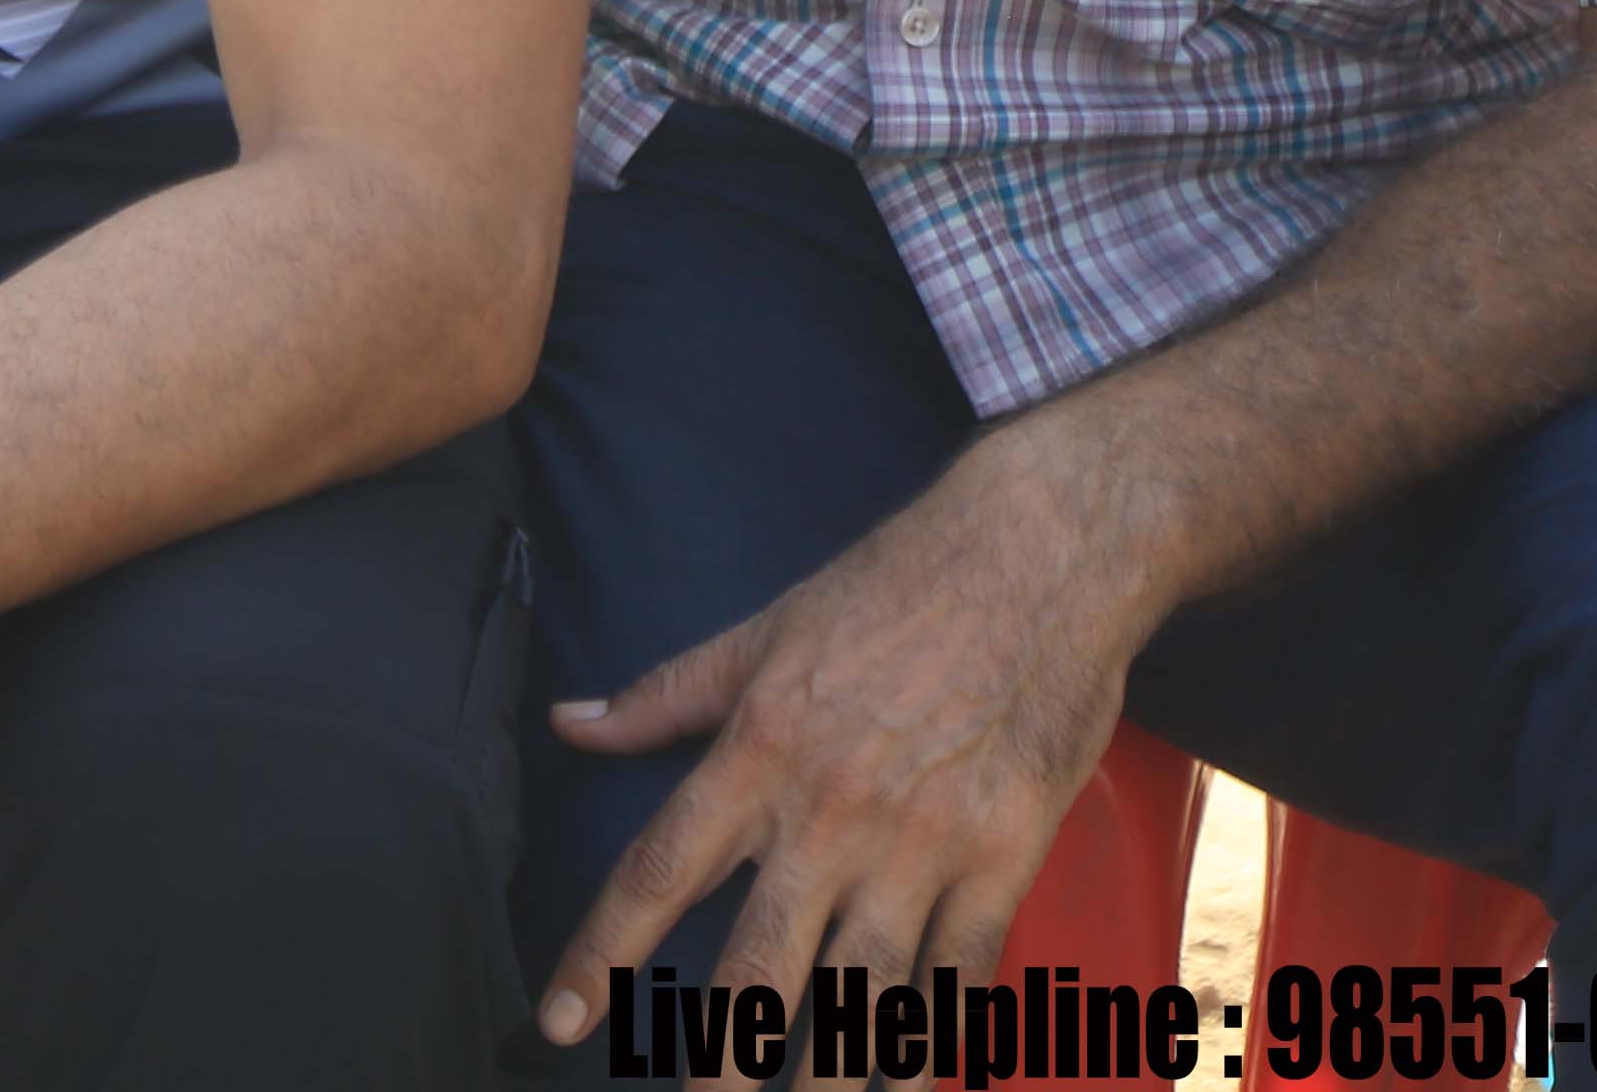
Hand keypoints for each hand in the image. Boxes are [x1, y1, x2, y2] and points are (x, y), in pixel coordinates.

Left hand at [534, 455, 1153, 1048]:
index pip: (657, 868)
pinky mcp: (1005, 859)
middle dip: (718, 1056)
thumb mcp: (763, 631)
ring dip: (824, 1074)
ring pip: (862, 993)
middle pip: (759, 962)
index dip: (600, 952)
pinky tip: (909, 1082)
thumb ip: (665, 695)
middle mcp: (833, 809)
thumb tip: (567, 723)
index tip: (559, 1019)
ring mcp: (925, 842)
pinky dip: (935, 1043)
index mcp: (760, 749)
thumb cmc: (892, 588)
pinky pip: (962, 977)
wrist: (1037, 557)